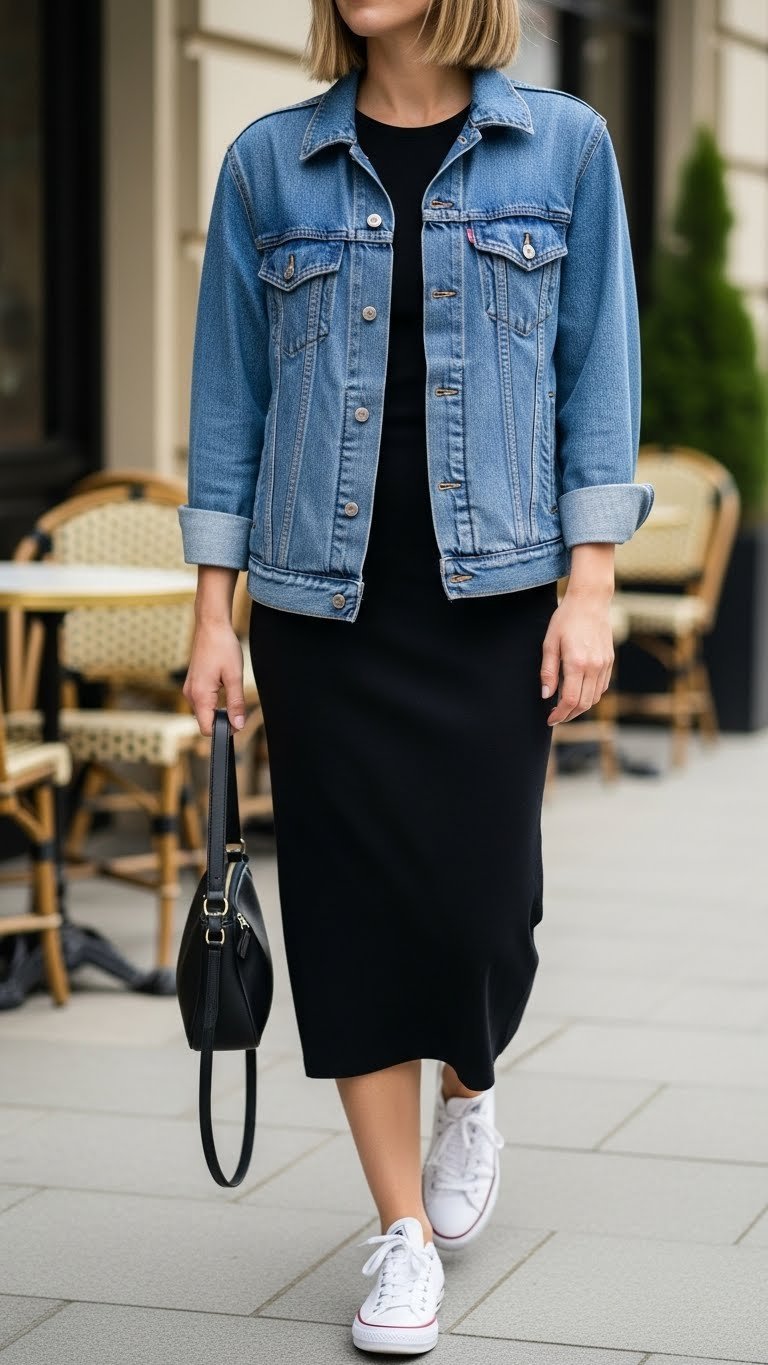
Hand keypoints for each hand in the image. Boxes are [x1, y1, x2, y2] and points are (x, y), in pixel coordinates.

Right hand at [182, 618, 245, 736]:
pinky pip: (202, 701)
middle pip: (205, 721)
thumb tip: (238, 725)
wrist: (211, 626)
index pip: (207, 728)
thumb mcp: (234, 677)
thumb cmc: (223, 647)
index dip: (223, 730)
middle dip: (222, 719)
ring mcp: (190, 688)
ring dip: (218, 709)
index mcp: (200, 695)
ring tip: (231, 691)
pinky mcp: (192, 683)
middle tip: (239, 706)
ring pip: (204, 711)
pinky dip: (214, 701)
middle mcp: (190, 694)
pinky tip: (224, 687)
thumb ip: (236, 703)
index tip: (238, 722)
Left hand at [540, 589, 614, 725]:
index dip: (560, 714)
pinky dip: (590, 695)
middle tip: (556, 716)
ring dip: (580, 707)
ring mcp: (604, 664)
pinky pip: (602, 687)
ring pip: (595, 698)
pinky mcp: (609, 661)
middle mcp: (594, 666)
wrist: (590, 601)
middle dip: (569, 715)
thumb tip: (546, 695)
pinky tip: (578, 691)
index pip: (570, 700)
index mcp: (577, 663)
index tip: (550, 719)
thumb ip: (548, 671)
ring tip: (565, 706)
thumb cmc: (565, 619)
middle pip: (584, 704)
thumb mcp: (549, 643)